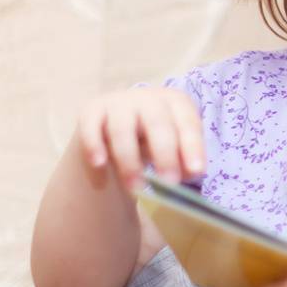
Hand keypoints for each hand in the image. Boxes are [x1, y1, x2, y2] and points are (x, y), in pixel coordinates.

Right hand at [77, 87, 204, 193]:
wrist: (114, 126)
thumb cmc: (153, 138)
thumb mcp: (173, 146)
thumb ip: (184, 159)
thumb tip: (192, 173)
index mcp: (175, 102)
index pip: (188, 122)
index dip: (193, 146)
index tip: (196, 172)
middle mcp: (148, 97)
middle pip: (157, 124)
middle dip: (165, 155)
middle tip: (169, 184)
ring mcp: (118, 102)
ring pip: (123, 130)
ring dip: (130, 162)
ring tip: (136, 188)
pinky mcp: (91, 111)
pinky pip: (90, 128)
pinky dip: (94, 146)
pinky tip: (99, 165)